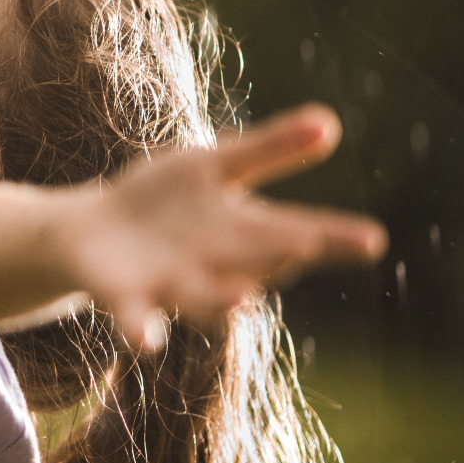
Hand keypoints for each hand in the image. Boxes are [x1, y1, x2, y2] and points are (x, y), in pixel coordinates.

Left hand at [58, 103, 387, 351]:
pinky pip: (136, 320)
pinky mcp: (124, 298)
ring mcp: (171, 286)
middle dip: (279, 258)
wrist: (89, 232)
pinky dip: (141, 329)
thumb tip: (331, 122)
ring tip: (242, 299)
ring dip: (220, 299)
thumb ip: (270, 149)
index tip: (374, 239)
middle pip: (254, 264)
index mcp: (243, 230)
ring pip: (201, 297)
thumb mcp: (216, 165)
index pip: (298, 232)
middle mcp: (217, 266)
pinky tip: (147, 341)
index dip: (334, 237)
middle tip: (306, 245)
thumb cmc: (164, 200)